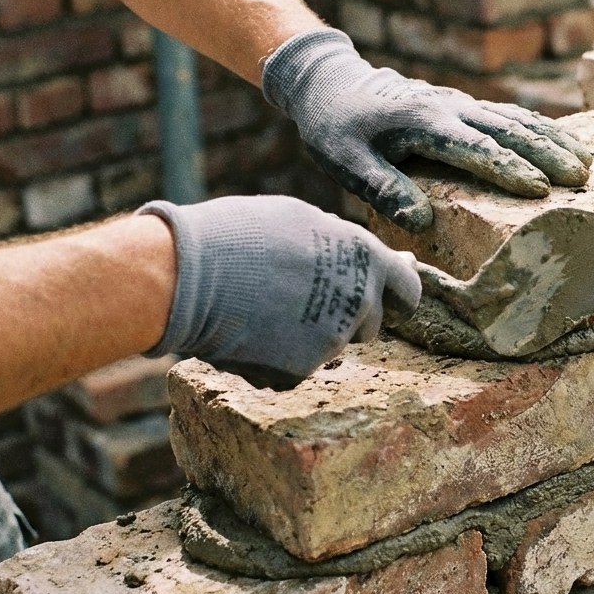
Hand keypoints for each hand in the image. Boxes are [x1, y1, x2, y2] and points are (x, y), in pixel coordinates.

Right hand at [138, 196, 419, 388]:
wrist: (186, 276)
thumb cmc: (239, 235)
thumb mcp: (303, 221)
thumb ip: (352, 247)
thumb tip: (403, 261)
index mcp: (365, 258)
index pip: (408, 289)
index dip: (393, 294)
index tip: (377, 296)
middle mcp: (358, 302)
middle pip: (370, 324)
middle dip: (347, 317)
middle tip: (299, 297)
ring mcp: (331, 341)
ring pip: (331, 346)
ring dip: (310, 336)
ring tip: (264, 309)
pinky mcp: (300, 372)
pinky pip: (296, 368)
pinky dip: (276, 357)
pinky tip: (247, 333)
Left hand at [261, 28, 592, 231]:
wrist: (333, 83)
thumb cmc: (338, 130)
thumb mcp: (346, 163)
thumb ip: (383, 189)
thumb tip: (420, 220)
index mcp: (423, 124)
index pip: (474, 149)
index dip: (507, 169)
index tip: (538, 190)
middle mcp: (449, 109)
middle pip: (507, 130)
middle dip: (546, 154)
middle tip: (580, 179)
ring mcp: (460, 104)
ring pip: (515, 119)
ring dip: (553, 140)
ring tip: (587, 164)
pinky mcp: (464, 105)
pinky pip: (509, 114)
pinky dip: (541, 127)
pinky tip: (566, 142)